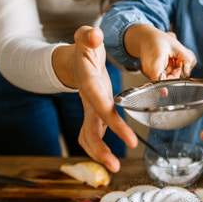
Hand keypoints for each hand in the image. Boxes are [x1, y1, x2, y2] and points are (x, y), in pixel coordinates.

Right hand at [55, 26, 136, 171]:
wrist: (72, 58)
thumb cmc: (83, 48)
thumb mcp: (85, 37)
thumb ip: (88, 35)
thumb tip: (95, 34)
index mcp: (89, 84)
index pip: (101, 106)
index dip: (114, 123)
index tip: (130, 139)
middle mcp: (88, 100)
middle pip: (89, 129)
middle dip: (100, 149)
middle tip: (115, 166)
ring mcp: (90, 109)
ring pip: (89, 136)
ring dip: (99, 153)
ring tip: (115, 167)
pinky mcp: (94, 113)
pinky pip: (93, 135)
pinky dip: (99, 148)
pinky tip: (110, 158)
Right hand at [124, 25, 195, 80]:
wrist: (144, 37)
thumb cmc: (158, 40)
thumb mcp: (177, 45)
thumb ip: (186, 59)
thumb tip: (188, 72)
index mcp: (156, 61)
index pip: (157, 78)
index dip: (162, 86)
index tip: (166, 93)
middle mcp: (149, 68)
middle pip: (164, 80)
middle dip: (175, 75)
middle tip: (178, 63)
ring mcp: (148, 72)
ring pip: (163, 78)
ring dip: (171, 72)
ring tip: (172, 59)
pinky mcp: (149, 72)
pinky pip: (161, 75)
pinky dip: (167, 70)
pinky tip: (167, 61)